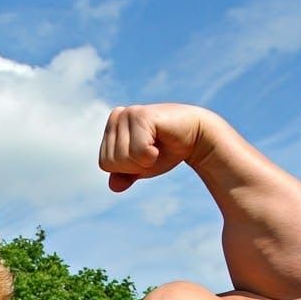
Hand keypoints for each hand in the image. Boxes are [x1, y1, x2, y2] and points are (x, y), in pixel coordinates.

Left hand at [99, 103, 214, 192]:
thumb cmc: (166, 151)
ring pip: (122, 157)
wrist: (195, 137)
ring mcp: (129, 113)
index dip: (127, 168)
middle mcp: (117, 116)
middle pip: (111, 161)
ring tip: (156, 144)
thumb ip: (124, 176)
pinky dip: (150, 155)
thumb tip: (114, 186)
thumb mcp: (140, 168)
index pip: (105, 163)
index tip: (144, 155)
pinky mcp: (142, 115)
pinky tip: (161, 140)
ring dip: (143, 160)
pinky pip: (137, 151)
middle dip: (134, 165)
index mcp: (111, 128)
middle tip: (152, 150)